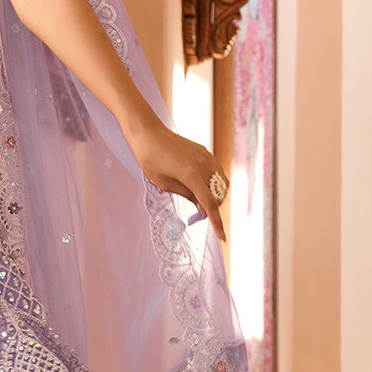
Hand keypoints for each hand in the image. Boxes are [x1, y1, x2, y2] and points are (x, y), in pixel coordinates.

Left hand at [129, 121, 227, 241]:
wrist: (148, 133)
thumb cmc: (150, 160)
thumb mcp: (164, 184)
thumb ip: (186, 195)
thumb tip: (202, 207)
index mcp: (191, 175)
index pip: (209, 204)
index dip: (217, 222)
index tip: (222, 237)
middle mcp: (204, 165)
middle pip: (218, 195)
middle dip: (212, 208)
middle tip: (198, 214)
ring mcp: (206, 157)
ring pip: (222, 184)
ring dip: (215, 195)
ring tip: (198, 200)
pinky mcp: (205, 152)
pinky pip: (217, 172)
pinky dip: (213, 183)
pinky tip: (200, 186)